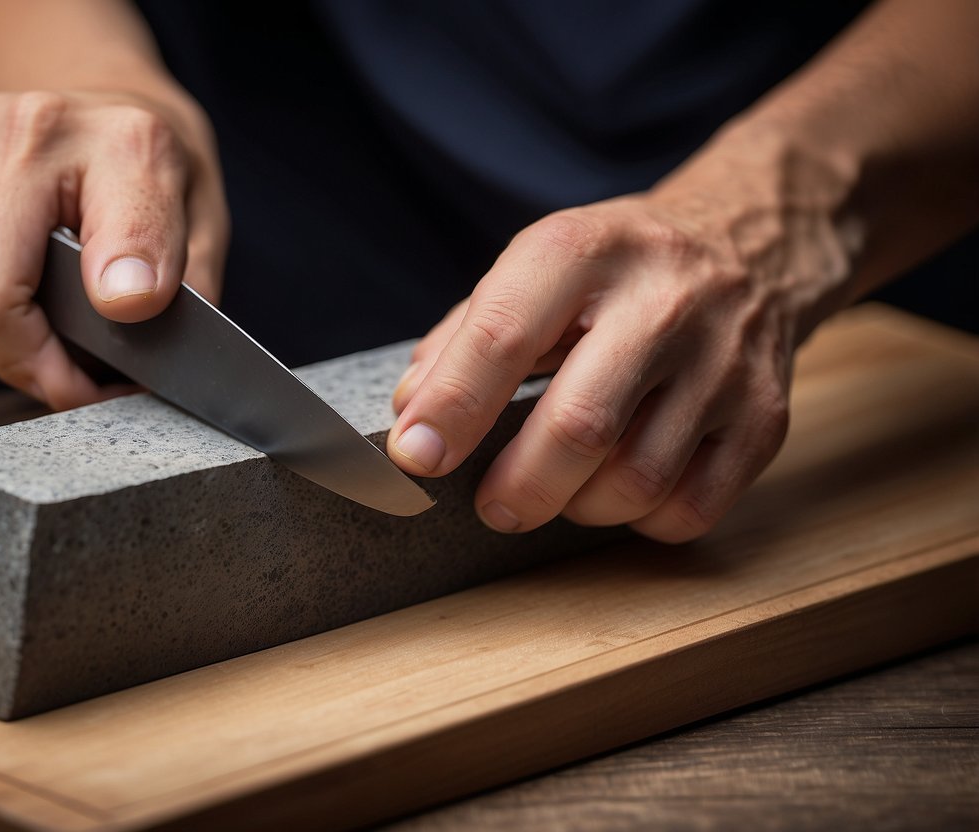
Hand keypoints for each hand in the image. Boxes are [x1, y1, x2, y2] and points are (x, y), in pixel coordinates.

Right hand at [0, 88, 228, 409]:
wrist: (79, 111)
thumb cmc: (139, 180)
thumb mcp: (200, 221)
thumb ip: (185, 293)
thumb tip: (139, 369)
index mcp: (118, 143)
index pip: (120, 238)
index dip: (119, 309)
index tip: (127, 355)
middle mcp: (6, 133)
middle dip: (33, 367)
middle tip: (76, 379)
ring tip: (37, 332)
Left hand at [388, 146, 857, 541]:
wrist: (752, 242)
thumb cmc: (618, 269)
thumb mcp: (539, 267)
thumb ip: (466, 337)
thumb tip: (415, 416)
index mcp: (584, 253)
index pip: (503, 337)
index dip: (451, 408)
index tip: (415, 459)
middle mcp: (663, 301)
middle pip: (580, 426)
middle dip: (519, 487)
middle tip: (492, 506)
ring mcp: (724, 361)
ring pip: (638, 482)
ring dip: (580, 507)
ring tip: (564, 487)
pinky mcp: (765, 415)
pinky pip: (692, 508)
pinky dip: (641, 520)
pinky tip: (623, 491)